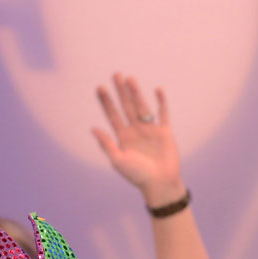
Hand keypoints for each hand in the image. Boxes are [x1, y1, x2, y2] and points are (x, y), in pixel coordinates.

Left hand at [91, 73, 185, 208]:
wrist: (160, 183)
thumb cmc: (137, 175)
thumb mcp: (118, 160)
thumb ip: (107, 144)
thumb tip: (93, 129)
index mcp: (123, 137)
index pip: (112, 115)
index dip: (106, 101)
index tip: (99, 87)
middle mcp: (135, 130)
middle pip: (126, 106)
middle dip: (120, 91)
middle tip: (115, 74)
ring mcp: (150, 130)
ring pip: (142, 106)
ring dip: (136, 93)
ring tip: (130, 79)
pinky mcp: (164, 132)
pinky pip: (163, 114)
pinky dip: (161, 102)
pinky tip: (157, 90)